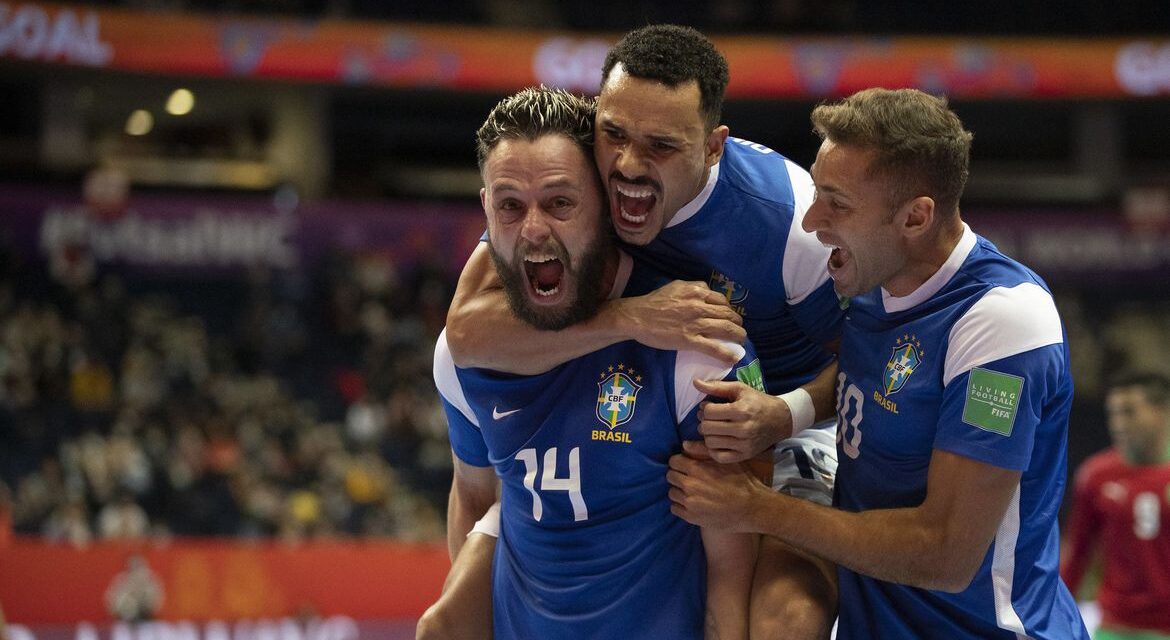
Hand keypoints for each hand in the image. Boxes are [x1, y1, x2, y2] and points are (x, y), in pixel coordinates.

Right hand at [615, 280, 744, 362]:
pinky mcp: (690, 340)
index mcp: (696, 291)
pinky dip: (727, 353)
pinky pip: (714, 347)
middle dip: (737, 323)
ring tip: (741, 341)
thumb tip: (706, 290)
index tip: (730, 316)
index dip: (729, 309)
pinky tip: (734, 357)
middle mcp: (699, 306)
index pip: (721, 300)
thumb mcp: (675, 286)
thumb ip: (693, 287)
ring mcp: (695, 324)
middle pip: (727, 314)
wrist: (637, 317)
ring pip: (725, 329)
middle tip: (739, 329)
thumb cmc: (653, 302)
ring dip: (738, 335)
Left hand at [668, 441, 766, 530]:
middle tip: (689, 479)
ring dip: (679, 491)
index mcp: (696, 469)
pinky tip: (692, 504)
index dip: (679, 462)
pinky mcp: (691, 517)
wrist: (751, 508)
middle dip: (678, 476)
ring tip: (691, 492)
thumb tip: (684, 444)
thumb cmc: (741, 482)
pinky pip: (674, 508)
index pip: (673, 461)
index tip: (686, 466)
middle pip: (670, 476)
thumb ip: (702, 451)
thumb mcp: (725, 461)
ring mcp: (689, 502)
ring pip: (671, 493)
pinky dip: (680, 506)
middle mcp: (689, 485)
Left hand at [693, 379, 792, 462]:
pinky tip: (717, 441)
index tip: (708, 406)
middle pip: (707, 428)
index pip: (709, 412)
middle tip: (709, 418)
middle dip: (704, 421)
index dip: (704, 408)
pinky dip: (713, 450)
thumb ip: (717, 386)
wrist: (780, 420)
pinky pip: (719, 457)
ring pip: (710, 443)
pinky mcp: (745, 455)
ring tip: (713, 428)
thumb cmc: (758, 402)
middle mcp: (743, 429)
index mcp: (741, 410)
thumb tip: (695, 383)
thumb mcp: (740, 389)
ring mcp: (744, 445)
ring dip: (707, 435)